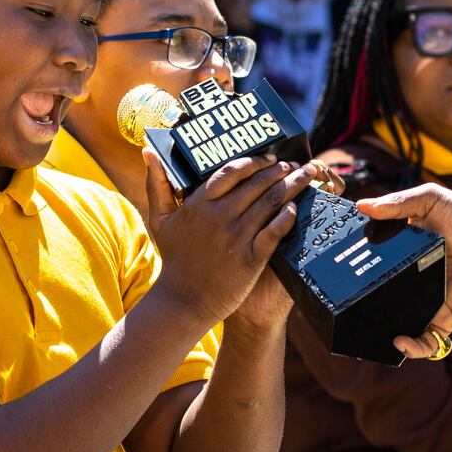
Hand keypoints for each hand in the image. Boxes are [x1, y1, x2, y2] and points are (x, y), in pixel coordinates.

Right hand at [146, 151, 324, 325]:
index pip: (231, 171)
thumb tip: (146, 151)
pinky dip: (287, 217)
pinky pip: (275, 231)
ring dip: (291, 185)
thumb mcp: (160, 219)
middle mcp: (219, 217)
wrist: (184, 300)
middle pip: (256, 183)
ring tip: (305, 175)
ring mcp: (236, 237)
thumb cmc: (174, 258)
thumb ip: (156, 184)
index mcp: (198, 205)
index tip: (268, 158)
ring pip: (271, 202)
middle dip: (279, 169)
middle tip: (292, 164)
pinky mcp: (251, 258)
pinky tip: (296, 207)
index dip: (254, 161)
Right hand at [356, 184, 451, 357]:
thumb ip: (397, 204)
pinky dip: (413, 347)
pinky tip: (400, 342)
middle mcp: (412, 280)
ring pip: (399, 323)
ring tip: (367, 337)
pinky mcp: (446, 318)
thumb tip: (361, 206)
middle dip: (363, 310)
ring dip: (382, 334)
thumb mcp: (430, 200)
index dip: (356, 274)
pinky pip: (426, 340)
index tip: (338, 277)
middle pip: (381, 299)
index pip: (374, 267)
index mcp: (404, 254)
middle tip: (344, 312)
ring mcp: (428, 301)